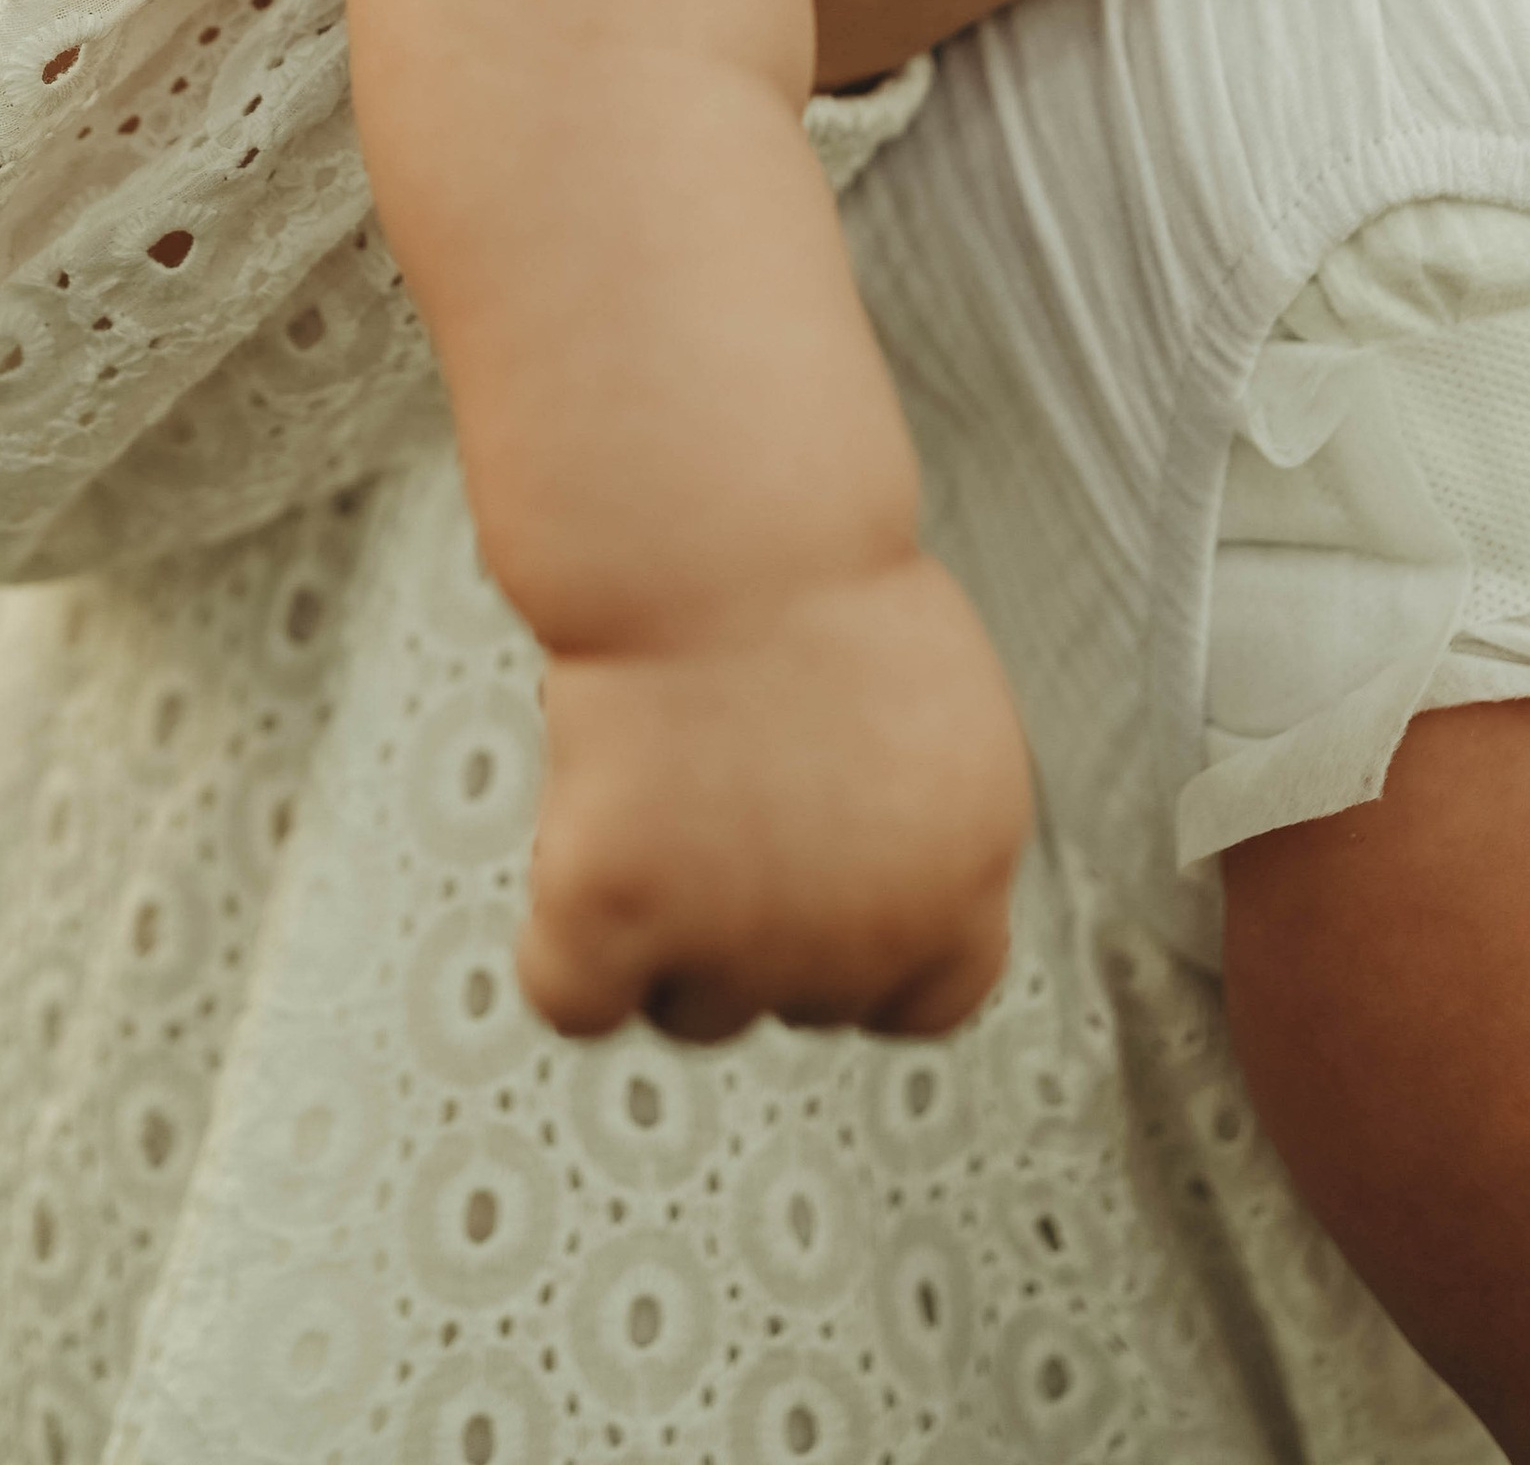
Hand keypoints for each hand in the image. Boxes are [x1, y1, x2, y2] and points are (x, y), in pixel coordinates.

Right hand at [516, 552, 1031, 1044]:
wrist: (710, 519)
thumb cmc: (806, 574)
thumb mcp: (936, 707)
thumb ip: (917, 826)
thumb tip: (866, 887)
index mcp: (966, 872)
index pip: (934, 998)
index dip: (873, 950)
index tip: (823, 881)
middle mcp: (866, 935)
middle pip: (801, 1002)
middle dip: (761, 916)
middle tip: (722, 786)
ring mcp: (740, 942)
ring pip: (693, 1010)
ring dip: (667, 925)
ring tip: (658, 787)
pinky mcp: (618, 918)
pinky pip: (576, 997)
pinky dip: (564, 939)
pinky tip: (580, 840)